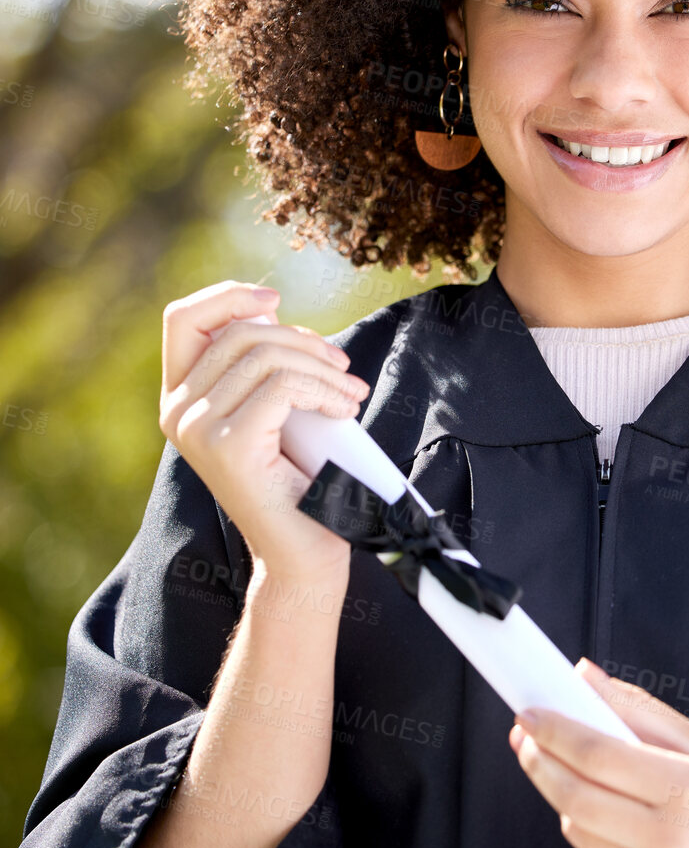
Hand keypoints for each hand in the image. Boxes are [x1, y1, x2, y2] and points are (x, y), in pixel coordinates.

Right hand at [159, 280, 370, 582]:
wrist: (303, 551)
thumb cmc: (298, 479)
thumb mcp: (274, 409)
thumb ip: (260, 366)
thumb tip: (269, 310)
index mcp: (181, 398)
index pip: (182, 319)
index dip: (228, 296)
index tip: (275, 302)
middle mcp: (178, 412)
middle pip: (240, 333)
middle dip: (302, 340)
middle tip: (342, 369)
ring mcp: (197, 429)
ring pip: (267, 357)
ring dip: (323, 368)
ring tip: (351, 394)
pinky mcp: (228, 446)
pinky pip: (283, 386)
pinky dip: (325, 390)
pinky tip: (344, 410)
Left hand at [508, 658, 688, 847]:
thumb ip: (640, 710)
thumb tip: (584, 677)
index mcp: (686, 789)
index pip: (595, 753)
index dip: (553, 729)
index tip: (529, 711)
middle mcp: (666, 840)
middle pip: (571, 795)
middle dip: (538, 761)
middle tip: (526, 736)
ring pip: (576, 829)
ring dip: (561, 793)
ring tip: (568, 766)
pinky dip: (592, 826)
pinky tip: (610, 807)